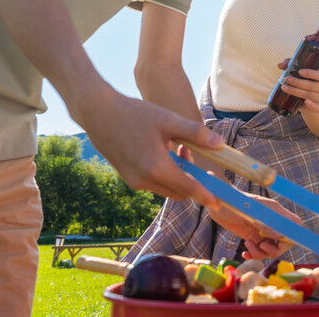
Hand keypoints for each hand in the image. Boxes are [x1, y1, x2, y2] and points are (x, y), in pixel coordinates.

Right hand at [78, 90, 222, 205]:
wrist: (98, 113)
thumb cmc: (135, 114)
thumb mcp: (169, 120)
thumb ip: (196, 134)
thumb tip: (220, 144)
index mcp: (156, 168)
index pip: (188, 188)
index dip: (205, 195)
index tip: (218, 203)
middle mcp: (143, 180)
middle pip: (178, 192)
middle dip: (193, 180)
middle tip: (193, 153)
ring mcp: (133, 181)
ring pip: (165, 187)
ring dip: (178, 175)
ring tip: (179, 146)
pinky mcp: (128, 177)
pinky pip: (153, 182)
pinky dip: (165, 173)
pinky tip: (165, 151)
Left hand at [209, 192, 299, 259]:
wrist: (218, 204)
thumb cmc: (233, 203)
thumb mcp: (250, 213)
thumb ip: (265, 224)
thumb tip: (280, 236)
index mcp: (276, 211)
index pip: (295, 225)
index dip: (292, 237)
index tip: (279, 244)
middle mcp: (272, 222)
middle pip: (284, 242)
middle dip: (274, 249)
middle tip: (261, 246)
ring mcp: (263, 230)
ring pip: (271, 249)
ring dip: (261, 253)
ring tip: (248, 246)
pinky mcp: (253, 237)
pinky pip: (259, 251)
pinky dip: (254, 255)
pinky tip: (245, 253)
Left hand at [274, 62, 318, 112]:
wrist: (312, 103)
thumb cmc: (307, 84)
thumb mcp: (302, 74)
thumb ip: (292, 66)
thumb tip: (280, 65)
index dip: (311, 74)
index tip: (299, 72)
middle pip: (312, 86)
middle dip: (298, 82)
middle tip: (287, 79)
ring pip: (309, 95)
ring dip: (296, 91)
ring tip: (284, 88)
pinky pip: (316, 107)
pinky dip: (311, 105)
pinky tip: (304, 102)